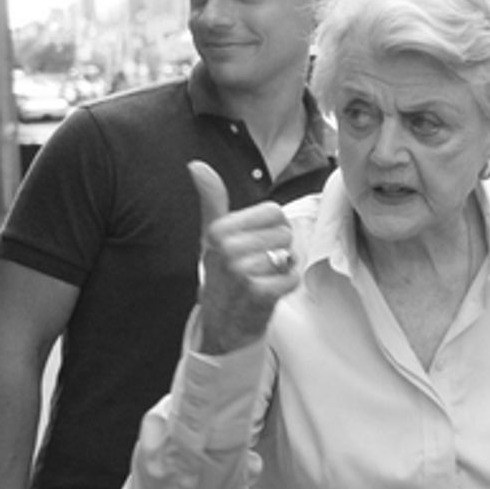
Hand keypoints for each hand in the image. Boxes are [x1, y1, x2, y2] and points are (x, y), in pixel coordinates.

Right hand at [188, 161, 299, 354]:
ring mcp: (242, 271)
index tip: (256, 243)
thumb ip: (211, 199)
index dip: (273, 229)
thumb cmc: (222, 274)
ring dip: (282, 269)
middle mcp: (228, 248)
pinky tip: (268, 292)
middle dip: (279, 249)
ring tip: (261, 278)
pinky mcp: (258, 293)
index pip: (274, 212)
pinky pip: (292, 277)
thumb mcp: (212, 235)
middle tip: (258, 265)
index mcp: (220, 229)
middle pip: (285, 232)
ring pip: (289, 255)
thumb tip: (197, 165)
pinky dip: (286, 286)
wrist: (221, 323)